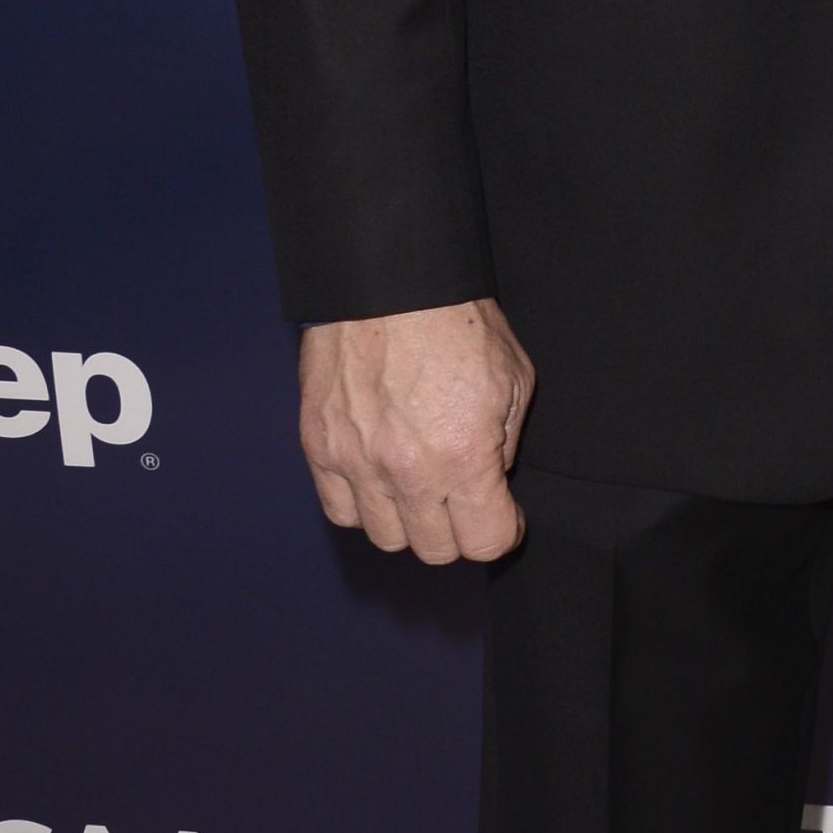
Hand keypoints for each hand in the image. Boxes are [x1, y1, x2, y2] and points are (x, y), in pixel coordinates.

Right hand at [299, 298, 534, 562]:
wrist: (389, 282)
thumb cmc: (457, 323)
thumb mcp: (513, 380)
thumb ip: (504, 444)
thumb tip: (489, 479)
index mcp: (464, 456)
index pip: (484, 542)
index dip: (501, 533)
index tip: (502, 517)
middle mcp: (407, 471)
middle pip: (434, 550)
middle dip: (457, 530)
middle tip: (461, 500)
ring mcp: (357, 463)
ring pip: (385, 538)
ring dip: (408, 521)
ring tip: (418, 488)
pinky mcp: (319, 448)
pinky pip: (341, 510)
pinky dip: (363, 505)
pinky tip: (379, 478)